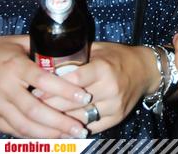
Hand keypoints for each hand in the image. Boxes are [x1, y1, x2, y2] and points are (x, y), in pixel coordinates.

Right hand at [0, 35, 90, 137]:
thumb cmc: (1, 49)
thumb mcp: (20, 42)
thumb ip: (42, 49)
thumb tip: (70, 51)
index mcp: (16, 66)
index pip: (43, 80)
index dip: (65, 90)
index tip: (85, 96)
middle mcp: (6, 87)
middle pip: (35, 110)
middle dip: (60, 122)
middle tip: (81, 128)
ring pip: (24, 125)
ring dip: (49, 134)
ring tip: (71, 136)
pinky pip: (15, 130)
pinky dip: (33, 137)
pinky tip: (51, 139)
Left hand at [43, 42, 159, 133]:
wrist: (145, 70)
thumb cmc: (118, 57)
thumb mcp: (99, 50)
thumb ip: (78, 56)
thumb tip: (50, 61)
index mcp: (104, 68)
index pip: (74, 80)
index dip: (53, 87)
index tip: (36, 90)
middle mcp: (110, 88)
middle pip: (73, 102)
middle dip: (50, 105)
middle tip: (32, 105)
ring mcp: (113, 105)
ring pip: (79, 117)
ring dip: (59, 119)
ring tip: (42, 118)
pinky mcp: (116, 118)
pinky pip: (91, 126)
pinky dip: (74, 127)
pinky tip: (61, 127)